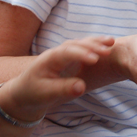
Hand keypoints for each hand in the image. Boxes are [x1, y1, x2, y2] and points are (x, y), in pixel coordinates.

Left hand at [0, 36, 114, 121]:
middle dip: (92, 45)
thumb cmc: (33, 93)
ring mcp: (65, 54)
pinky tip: (109, 46)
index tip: (96, 59)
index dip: (81, 54)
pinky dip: (96, 47)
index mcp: (50, 59)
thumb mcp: (46, 94)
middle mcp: (58, 52)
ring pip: (82, 44)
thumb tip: (81, 87)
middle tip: (109, 49)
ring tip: (112, 42)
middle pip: (77, 44)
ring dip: (96, 43)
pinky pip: (85, 50)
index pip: (67, 52)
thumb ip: (63, 89)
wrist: (24, 92)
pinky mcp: (71, 59)